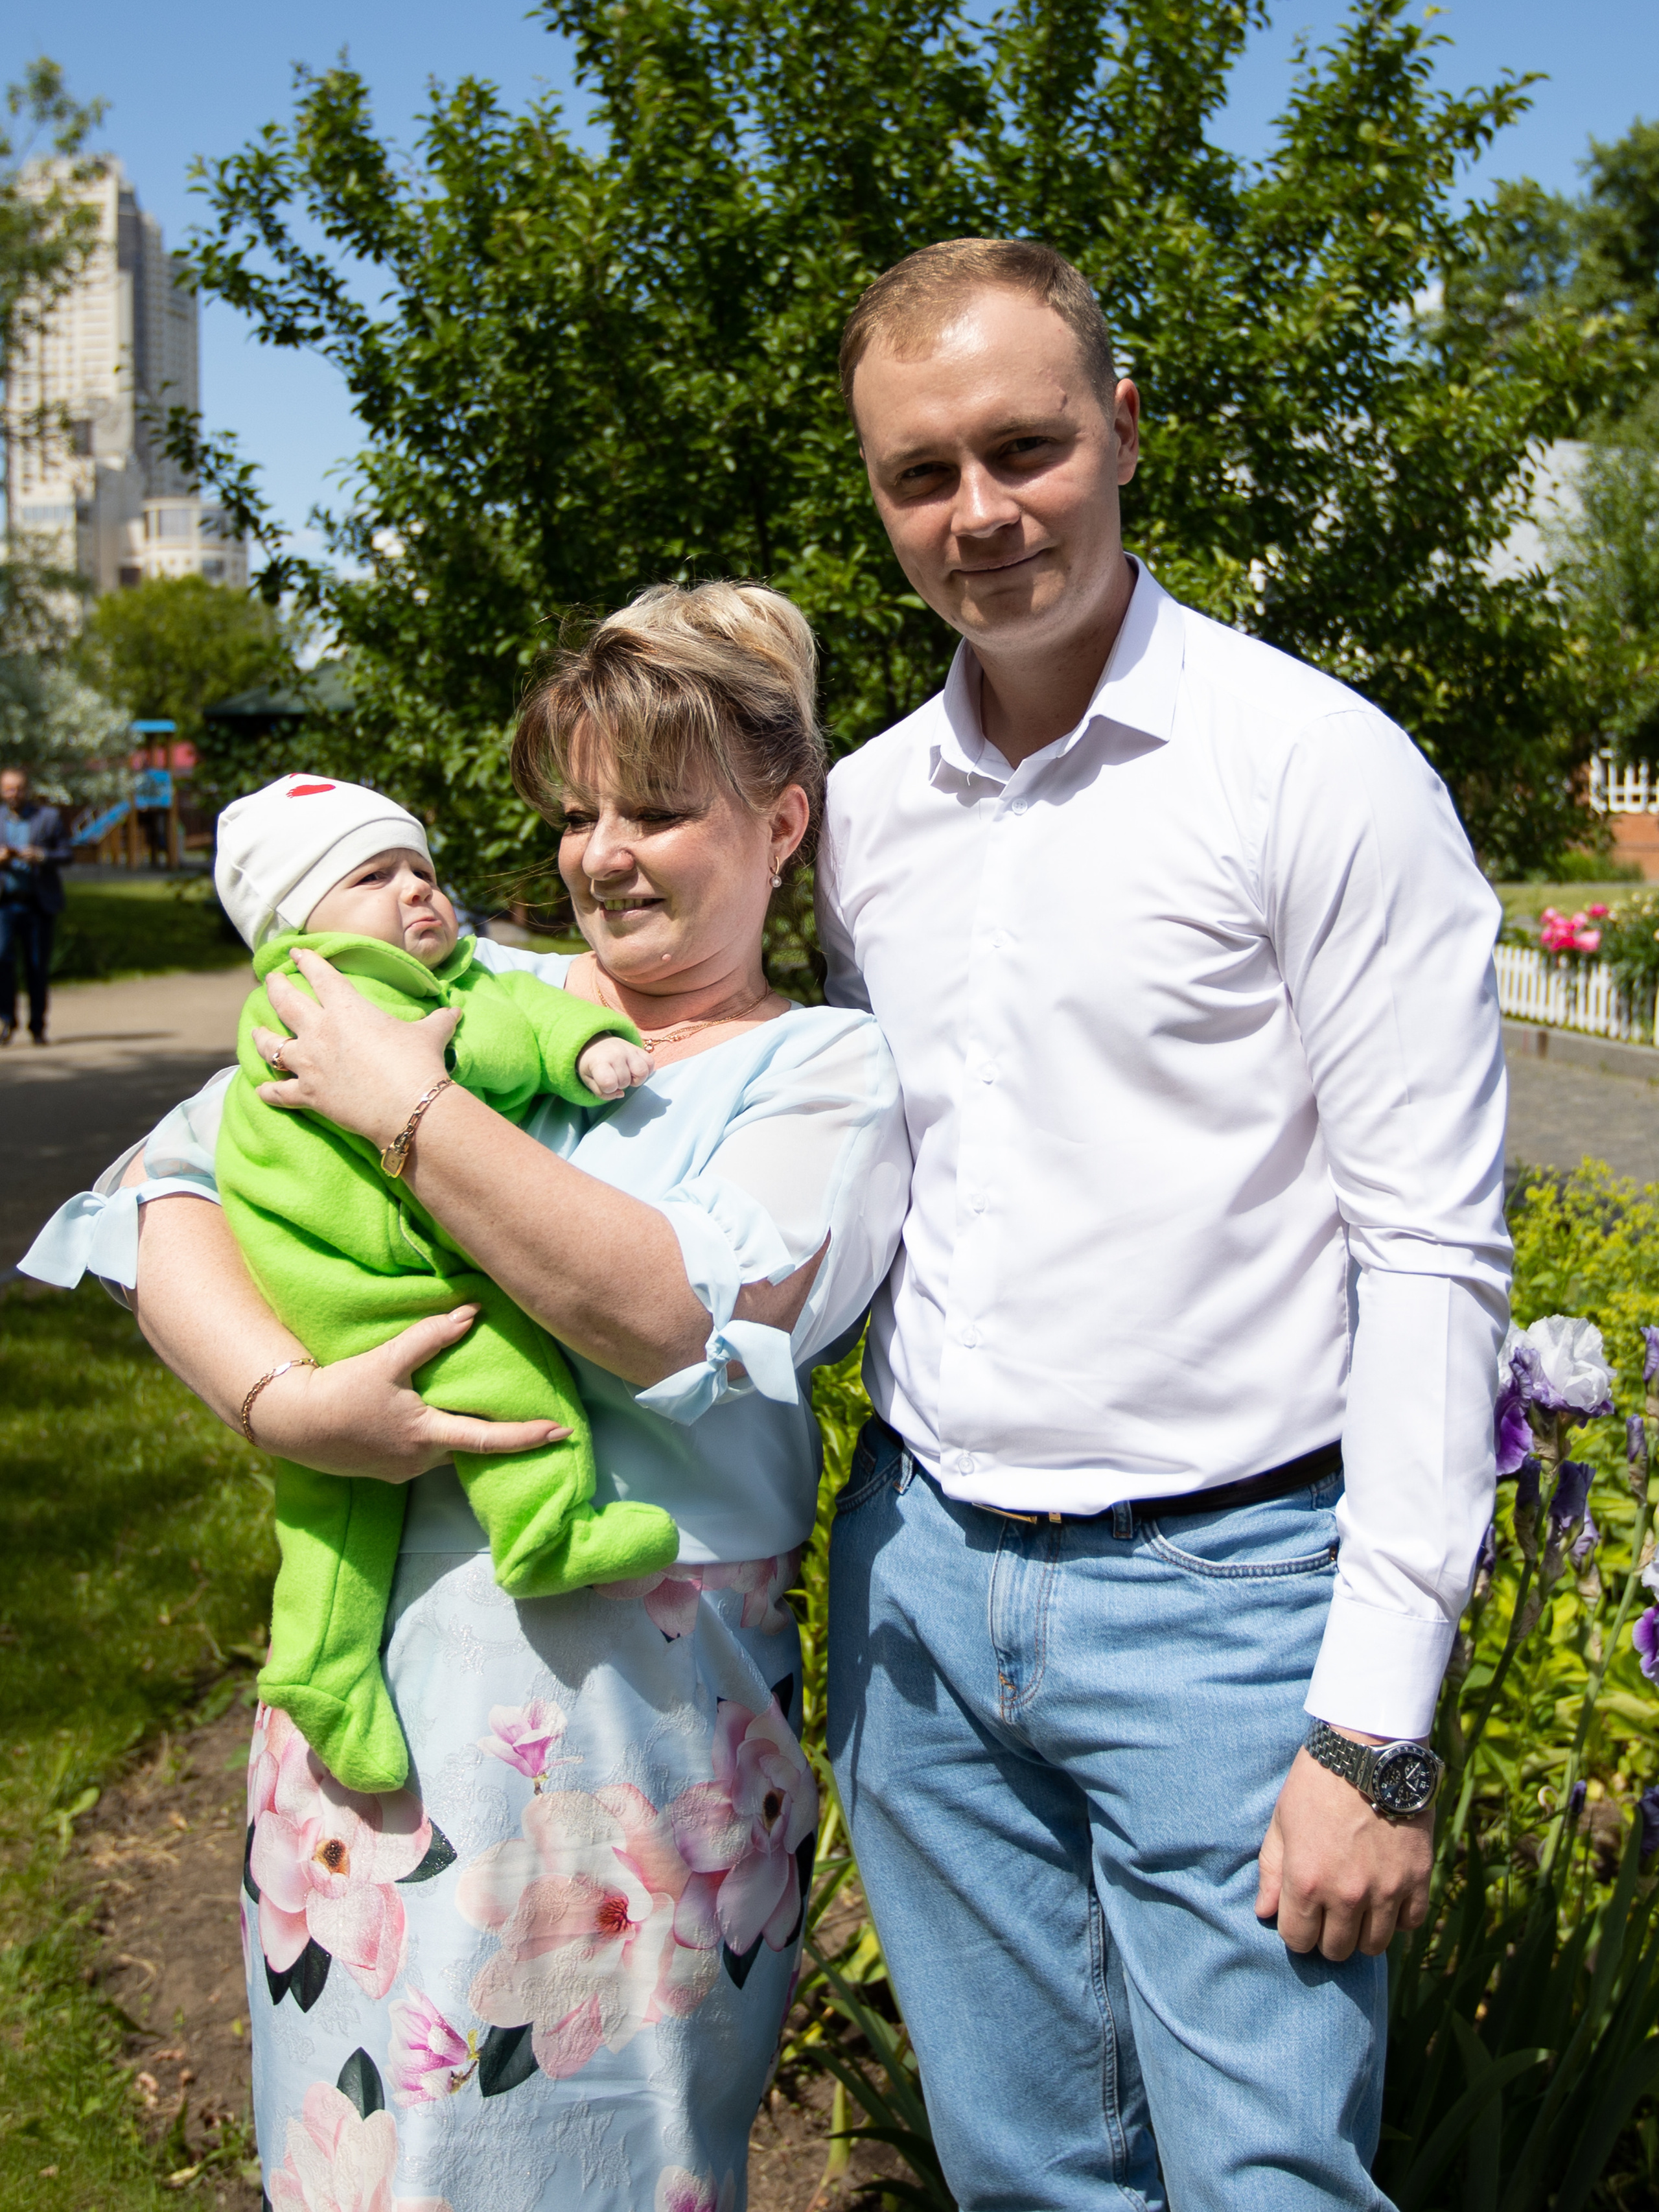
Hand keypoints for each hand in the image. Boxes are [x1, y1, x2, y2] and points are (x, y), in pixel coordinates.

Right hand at [247, 1306, 570, 1479]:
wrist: (292, 1422)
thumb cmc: (341, 1390)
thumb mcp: (387, 1360)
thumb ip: (431, 1336)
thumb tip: (472, 1311)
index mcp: (428, 1436)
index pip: (490, 1439)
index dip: (528, 1437)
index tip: (562, 1432)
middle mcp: (421, 1460)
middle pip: (470, 1445)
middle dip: (496, 1433)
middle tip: (526, 1416)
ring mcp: (403, 1470)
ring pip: (445, 1448)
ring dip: (459, 1431)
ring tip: (471, 1409)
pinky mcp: (385, 1470)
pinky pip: (422, 1452)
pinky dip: (433, 1435)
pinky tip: (426, 1416)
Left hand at [253, 947, 456, 1144]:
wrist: (409, 1107)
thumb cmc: (419, 1063)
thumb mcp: (430, 1035)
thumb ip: (437, 1020)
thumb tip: (455, 1012)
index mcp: (346, 1008)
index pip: (319, 974)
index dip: (306, 960)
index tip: (295, 951)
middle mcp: (319, 1030)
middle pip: (285, 1002)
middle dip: (275, 987)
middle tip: (270, 981)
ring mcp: (309, 1063)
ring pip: (271, 1045)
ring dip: (261, 1037)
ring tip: (255, 1031)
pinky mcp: (309, 1094)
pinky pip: (279, 1092)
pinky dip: (269, 1092)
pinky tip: (261, 1090)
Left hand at [578, 1034, 653, 1098]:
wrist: (595, 1042)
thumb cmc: (591, 1064)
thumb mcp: (588, 1080)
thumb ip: (602, 1093)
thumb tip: (621, 1094)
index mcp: (599, 1062)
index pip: (609, 1083)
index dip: (608, 1089)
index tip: (604, 1083)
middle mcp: (616, 1054)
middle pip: (625, 1081)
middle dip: (619, 1084)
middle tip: (613, 1077)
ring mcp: (629, 1050)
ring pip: (642, 1073)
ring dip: (635, 1079)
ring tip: (626, 1075)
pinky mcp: (639, 1049)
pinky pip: (650, 1064)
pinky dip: (646, 1071)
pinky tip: (635, 1070)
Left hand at [1254, 1733, 1432, 1960]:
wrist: (1368, 1750)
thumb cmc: (1316, 1782)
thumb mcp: (1281, 1821)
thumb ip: (1271, 1871)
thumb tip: (1264, 1913)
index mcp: (1306, 1881)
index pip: (1298, 1940)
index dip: (1297, 1931)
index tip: (1302, 1916)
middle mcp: (1346, 1895)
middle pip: (1337, 1950)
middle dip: (1328, 1936)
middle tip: (1329, 1913)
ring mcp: (1386, 1890)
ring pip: (1375, 1945)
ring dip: (1363, 1932)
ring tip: (1358, 1908)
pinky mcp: (1418, 1879)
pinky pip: (1411, 1924)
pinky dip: (1399, 1917)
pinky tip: (1387, 1896)